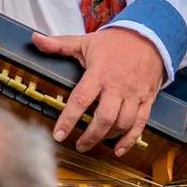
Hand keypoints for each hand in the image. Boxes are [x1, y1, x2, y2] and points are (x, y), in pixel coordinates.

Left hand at [33, 28, 165, 155]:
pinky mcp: (147, 99)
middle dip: (90, 136)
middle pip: (104, 117)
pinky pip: (140, 123)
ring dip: (107, 137)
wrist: (150, 37)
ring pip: (122, 123)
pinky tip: (118, 149)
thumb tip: (35, 39)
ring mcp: (134, 94)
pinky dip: (130, 139)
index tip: (58, 135)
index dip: (68, 120)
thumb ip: (59, 44)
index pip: (81, 100)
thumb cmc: (115, 42)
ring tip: (94, 143)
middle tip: (79, 145)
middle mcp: (117, 86)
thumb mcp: (86, 41)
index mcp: (100, 73)